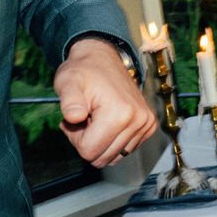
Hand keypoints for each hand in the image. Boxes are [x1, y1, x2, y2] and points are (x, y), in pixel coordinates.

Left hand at [53, 38, 157, 167]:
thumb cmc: (84, 71)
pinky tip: (107, 120)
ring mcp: (146, 123)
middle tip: (85, 117)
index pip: (89, 152)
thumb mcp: (68, 82)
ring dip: (101, 140)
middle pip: (103, 158)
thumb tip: (74, 117)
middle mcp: (138, 120)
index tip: (76, 118)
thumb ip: (69, 101)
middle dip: (88, 141)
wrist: (103, 58)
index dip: (76, 138)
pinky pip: (125, 150)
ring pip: (114, 156)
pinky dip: (113, 139)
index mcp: (119, 113)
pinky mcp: (148, 125)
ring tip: (96, 117)